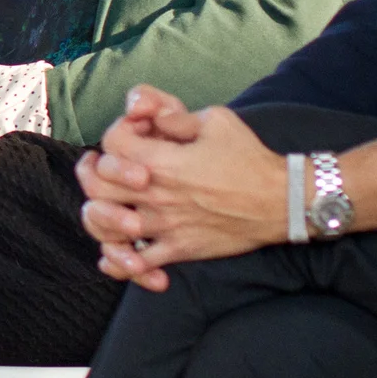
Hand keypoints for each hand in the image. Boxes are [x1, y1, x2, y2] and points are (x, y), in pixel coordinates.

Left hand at [75, 88, 278, 291]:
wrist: (283, 201)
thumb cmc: (249, 158)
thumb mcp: (214, 121)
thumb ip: (174, 116)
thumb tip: (149, 114)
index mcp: (161, 161)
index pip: (111, 143)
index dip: (118, 132)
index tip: (134, 133)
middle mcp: (155, 195)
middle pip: (96, 187)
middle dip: (93, 172)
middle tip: (99, 166)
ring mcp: (164, 226)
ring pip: (107, 227)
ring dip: (100, 215)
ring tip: (104, 204)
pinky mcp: (179, 249)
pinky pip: (137, 264)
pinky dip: (122, 262)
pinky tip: (119, 254)